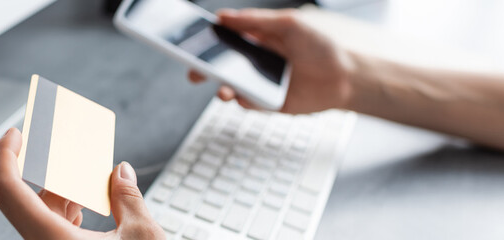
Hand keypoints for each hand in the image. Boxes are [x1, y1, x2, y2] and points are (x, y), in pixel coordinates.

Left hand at [0, 128, 164, 239]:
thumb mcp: (142, 237)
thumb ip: (129, 198)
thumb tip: (121, 173)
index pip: (6, 189)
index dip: (4, 154)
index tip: (16, 133)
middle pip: (26, 198)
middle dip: (47, 171)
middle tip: (62, 148)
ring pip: (40, 215)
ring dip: (61, 193)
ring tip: (87, 177)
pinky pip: (51, 228)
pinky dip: (67, 212)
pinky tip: (89, 207)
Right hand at [189, 8, 355, 113]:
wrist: (345, 78)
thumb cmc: (320, 47)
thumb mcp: (289, 24)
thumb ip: (255, 20)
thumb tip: (223, 16)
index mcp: (256, 39)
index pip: (224, 38)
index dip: (206, 39)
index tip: (192, 40)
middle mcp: (254, 61)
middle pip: (220, 65)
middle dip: (203, 68)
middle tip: (194, 69)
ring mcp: (259, 83)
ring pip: (230, 87)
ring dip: (222, 88)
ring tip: (223, 90)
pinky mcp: (267, 103)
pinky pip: (248, 103)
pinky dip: (244, 101)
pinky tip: (247, 97)